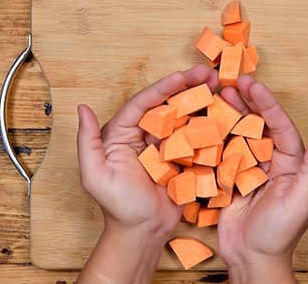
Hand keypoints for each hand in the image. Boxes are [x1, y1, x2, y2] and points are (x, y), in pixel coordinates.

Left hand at [76, 65, 218, 283]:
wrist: (143, 233)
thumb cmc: (116, 207)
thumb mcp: (94, 175)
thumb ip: (87, 141)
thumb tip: (82, 108)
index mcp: (122, 133)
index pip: (143, 103)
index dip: (163, 88)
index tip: (182, 75)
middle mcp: (144, 134)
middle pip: (167, 104)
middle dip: (187, 86)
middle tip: (209, 73)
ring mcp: (166, 146)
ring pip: (183, 116)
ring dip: (201, 99)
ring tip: (220, 84)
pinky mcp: (183, 158)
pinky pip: (196, 138)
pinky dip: (209, 124)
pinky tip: (225, 110)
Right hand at [216, 74, 307, 282]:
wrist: (251, 260)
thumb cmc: (279, 235)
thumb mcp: (300, 202)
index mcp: (291, 165)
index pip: (280, 127)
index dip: (267, 104)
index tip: (253, 84)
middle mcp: (270, 163)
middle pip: (258, 125)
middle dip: (246, 102)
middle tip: (231, 81)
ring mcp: (248, 170)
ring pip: (238, 134)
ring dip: (229, 113)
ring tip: (217, 94)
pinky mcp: (228, 178)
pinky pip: (221, 152)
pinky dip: (213, 135)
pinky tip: (202, 120)